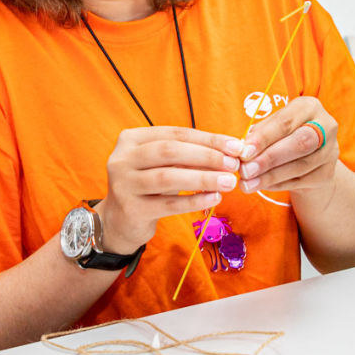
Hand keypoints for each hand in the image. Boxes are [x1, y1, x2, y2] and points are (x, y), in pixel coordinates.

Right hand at [101, 125, 245, 253]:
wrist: (119, 221)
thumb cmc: (148, 186)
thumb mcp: (163, 165)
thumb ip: (188, 156)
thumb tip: (229, 152)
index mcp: (131, 139)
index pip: (175, 133)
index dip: (207, 139)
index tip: (235, 146)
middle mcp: (122, 158)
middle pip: (170, 151)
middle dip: (206, 156)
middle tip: (233, 164)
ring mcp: (124, 184)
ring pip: (168, 177)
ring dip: (203, 179)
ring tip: (229, 182)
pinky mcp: (131, 209)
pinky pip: (168, 204)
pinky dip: (194, 201)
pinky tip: (214, 198)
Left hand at [239, 97, 339, 195]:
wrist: (309, 154)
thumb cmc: (284, 133)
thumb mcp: (273, 125)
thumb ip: (259, 133)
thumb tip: (242, 149)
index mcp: (309, 107)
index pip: (286, 122)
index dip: (264, 138)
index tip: (244, 151)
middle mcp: (326, 127)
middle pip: (300, 143)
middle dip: (270, 158)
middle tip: (246, 170)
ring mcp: (330, 152)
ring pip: (300, 167)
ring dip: (270, 177)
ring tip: (248, 183)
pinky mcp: (327, 173)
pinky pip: (300, 182)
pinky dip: (277, 185)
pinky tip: (261, 185)